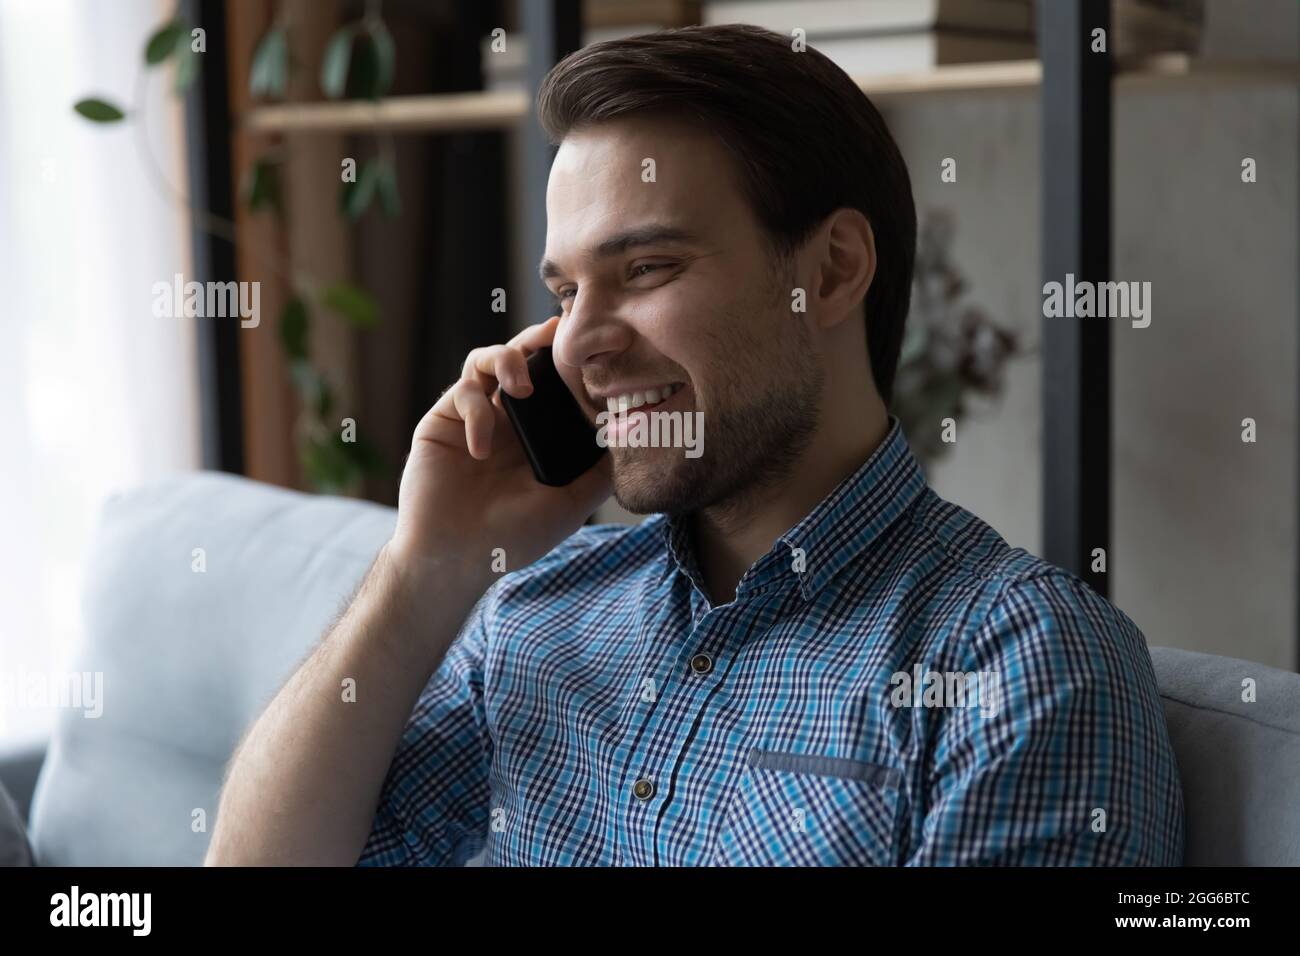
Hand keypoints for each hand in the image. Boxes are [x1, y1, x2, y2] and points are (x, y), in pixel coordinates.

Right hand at [387, 315, 612, 589]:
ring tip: (521, 387)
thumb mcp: (569, 506)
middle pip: (522, 356)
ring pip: (487, 359)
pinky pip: (463, 393)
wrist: (455, 559)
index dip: (571, 362)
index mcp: (537, 433)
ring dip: (506, 359)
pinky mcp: (443, 421)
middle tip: (556, 334)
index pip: (556, 382)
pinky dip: (476, 413)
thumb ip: (599, 474)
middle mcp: (507, 418)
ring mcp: (474, 416)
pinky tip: (481, 450)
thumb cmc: (512, 537)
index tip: (593, 347)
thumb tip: (633, 441)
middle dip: (538, 339)